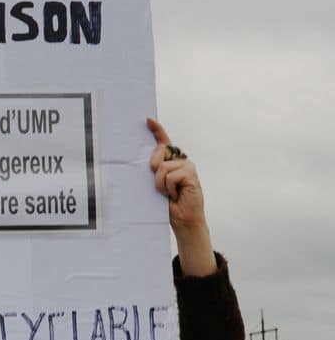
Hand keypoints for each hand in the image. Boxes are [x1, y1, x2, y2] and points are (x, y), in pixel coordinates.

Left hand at [147, 118, 215, 276]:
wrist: (182, 219)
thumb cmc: (168, 204)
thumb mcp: (157, 184)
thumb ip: (155, 171)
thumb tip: (149, 163)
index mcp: (170, 162)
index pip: (164, 142)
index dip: (157, 130)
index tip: (148, 119)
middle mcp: (180, 161)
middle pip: (159, 152)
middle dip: (153, 170)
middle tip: (161, 187)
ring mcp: (187, 166)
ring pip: (162, 167)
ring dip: (160, 184)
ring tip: (169, 194)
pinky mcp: (191, 173)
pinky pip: (170, 176)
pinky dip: (169, 188)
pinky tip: (176, 195)